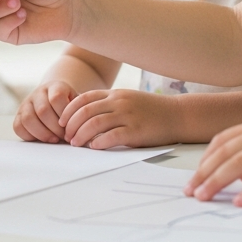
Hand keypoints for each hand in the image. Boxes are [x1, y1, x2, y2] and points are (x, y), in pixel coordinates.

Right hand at [13, 80, 78, 142]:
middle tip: (65, 138)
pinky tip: (42, 139)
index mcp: (55, 86)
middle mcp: (38, 92)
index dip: (64, 116)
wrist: (54, 95)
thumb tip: (85, 135)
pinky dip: (29, 136)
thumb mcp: (77, 103)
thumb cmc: (69, 104)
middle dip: (55, 129)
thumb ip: (80, 113)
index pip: (57, 98)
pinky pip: (18, 126)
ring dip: (43, 133)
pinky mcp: (18, 114)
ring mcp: (26, 102)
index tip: (72, 128)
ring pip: (28, 118)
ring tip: (54, 140)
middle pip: (43, 110)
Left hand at [60, 89, 178, 149]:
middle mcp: (119, 102)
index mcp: (115, 94)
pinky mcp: (136, 130)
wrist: (178, 115)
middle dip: (71, 125)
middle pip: (85, 111)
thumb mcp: (128, 100)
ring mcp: (128, 115)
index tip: (62, 122)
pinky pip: (112, 136)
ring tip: (76, 143)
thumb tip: (86, 118)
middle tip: (66, 137)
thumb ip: (109, 105)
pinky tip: (94, 147)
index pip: (84, 98)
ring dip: (81, 135)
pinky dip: (99, 142)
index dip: (69, 110)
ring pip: (95, 123)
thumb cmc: (152, 110)